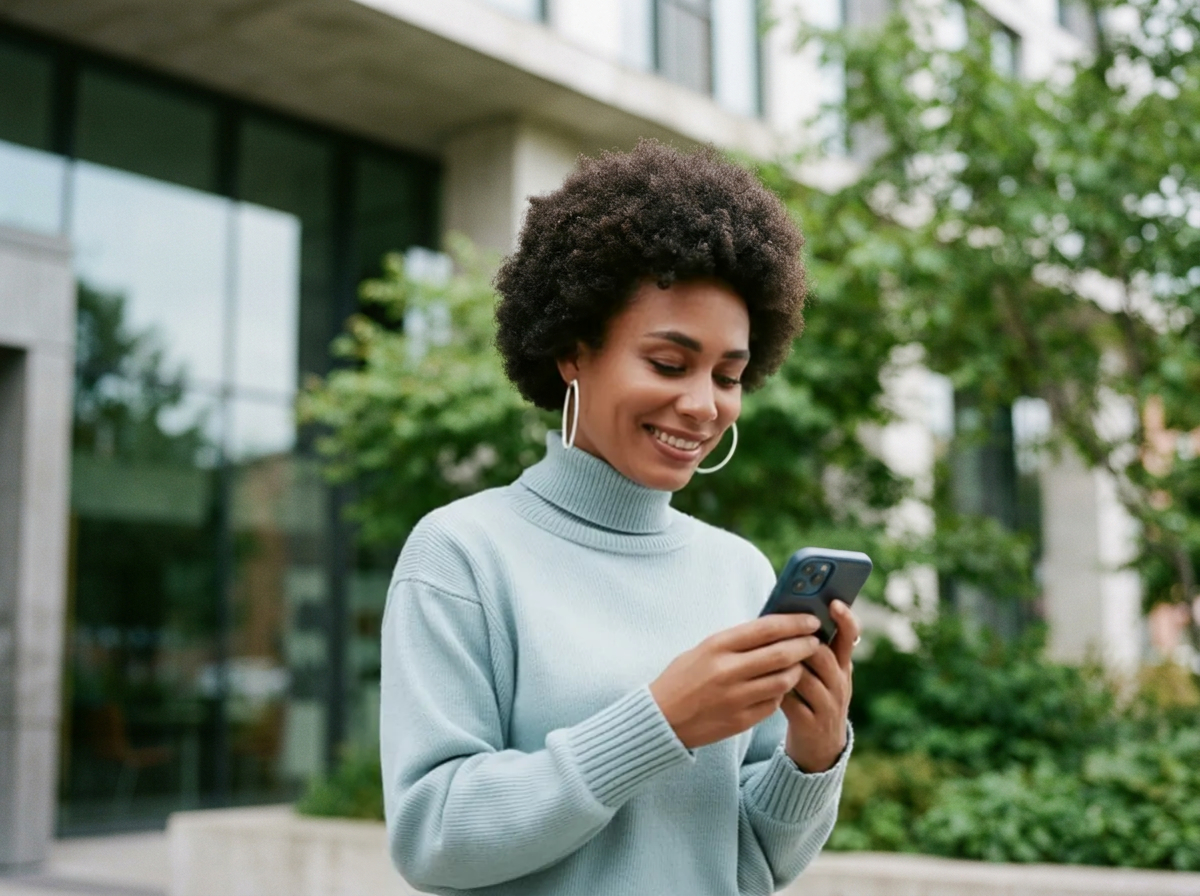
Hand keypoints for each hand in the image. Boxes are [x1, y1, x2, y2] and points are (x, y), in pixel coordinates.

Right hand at [650, 614, 822, 749]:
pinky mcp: (740, 720)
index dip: (794, 622)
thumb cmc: (683, 677)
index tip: (811, 619)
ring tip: (800, 664)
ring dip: (797, 671)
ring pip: (783, 681)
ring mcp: (735, 697)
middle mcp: (727, 671)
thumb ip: (736, 640)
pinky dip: (780, 693)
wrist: (661, 718)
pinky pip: (773, 704)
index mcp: (717, 646)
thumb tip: (774, 627)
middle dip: (805, 645)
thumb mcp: (704, 649)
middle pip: (781, 654)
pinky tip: (780, 687)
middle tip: (816, 641)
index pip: (766, 628)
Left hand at [782, 600, 858, 771]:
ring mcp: (828, 705)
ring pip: (805, 678)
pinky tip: (761, 684)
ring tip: (765, 657)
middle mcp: (840, 684)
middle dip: (800, 643)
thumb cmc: (812, 697)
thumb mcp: (820, 673)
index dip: (845, 620)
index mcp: (842, 665)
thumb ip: (810, 649)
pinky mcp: (810, 724)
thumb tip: (785, 614)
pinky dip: (775, 690)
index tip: (835, 603)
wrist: (820, 746)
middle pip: (822, 655)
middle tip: (780, 632)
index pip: (850, 638)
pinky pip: (790, 703)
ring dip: (783, 666)